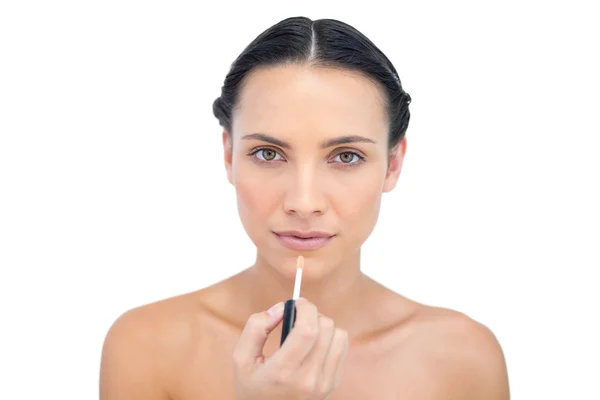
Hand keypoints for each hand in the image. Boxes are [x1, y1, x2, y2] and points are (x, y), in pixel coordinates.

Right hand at [232, 298, 348, 399]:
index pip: (307, 331)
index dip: (305, 309)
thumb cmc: (253, 388)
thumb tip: (280, 308)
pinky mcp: (334, 384)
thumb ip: (256, 328)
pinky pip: (342, 348)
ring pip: (338, 336)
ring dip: (324, 326)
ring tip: (307, 332)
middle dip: (312, 314)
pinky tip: (315, 345)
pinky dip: (331, 339)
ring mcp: (324, 384)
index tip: (297, 303)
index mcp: (283, 372)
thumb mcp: (241, 359)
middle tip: (299, 316)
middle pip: (325, 329)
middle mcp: (308, 379)